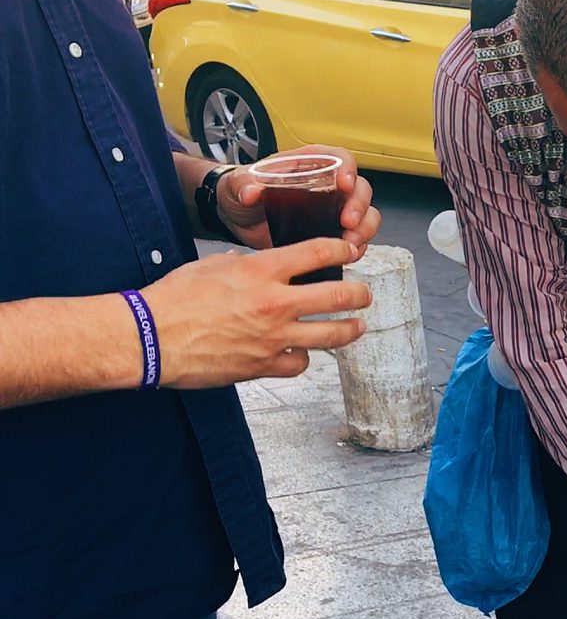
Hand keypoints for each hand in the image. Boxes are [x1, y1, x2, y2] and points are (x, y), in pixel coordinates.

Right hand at [143, 238, 371, 388]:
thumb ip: (241, 265)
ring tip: (357, 327)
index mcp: (261, 271)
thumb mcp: (209, 266)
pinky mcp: (263, 366)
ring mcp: (273, 338)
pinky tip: (302, 353)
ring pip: (330, 335)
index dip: (342, 251)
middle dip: (359, 295)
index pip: (318, 253)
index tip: (352, 252)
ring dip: (349, 330)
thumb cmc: (173, 298)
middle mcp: (274, 303)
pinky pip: (299, 363)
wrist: (149, 338)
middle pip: (337, 297)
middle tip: (365, 295)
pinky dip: (303, 358)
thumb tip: (250, 265)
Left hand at [217, 145, 380, 253]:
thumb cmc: (243, 190)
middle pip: (360, 189)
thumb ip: (243, 184)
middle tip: (349, 222)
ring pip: (365, 214)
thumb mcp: (238, 183)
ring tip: (351, 242)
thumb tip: (250, 191)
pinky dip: (358, 246)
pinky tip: (348, 254)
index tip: (345, 184)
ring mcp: (332, 210)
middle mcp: (328, 185)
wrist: (237, 217)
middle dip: (359, 206)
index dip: (348, 169)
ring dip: (364, 228)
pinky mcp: (331, 232)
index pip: (340, 159)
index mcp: (310, 164)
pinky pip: (356, 238)